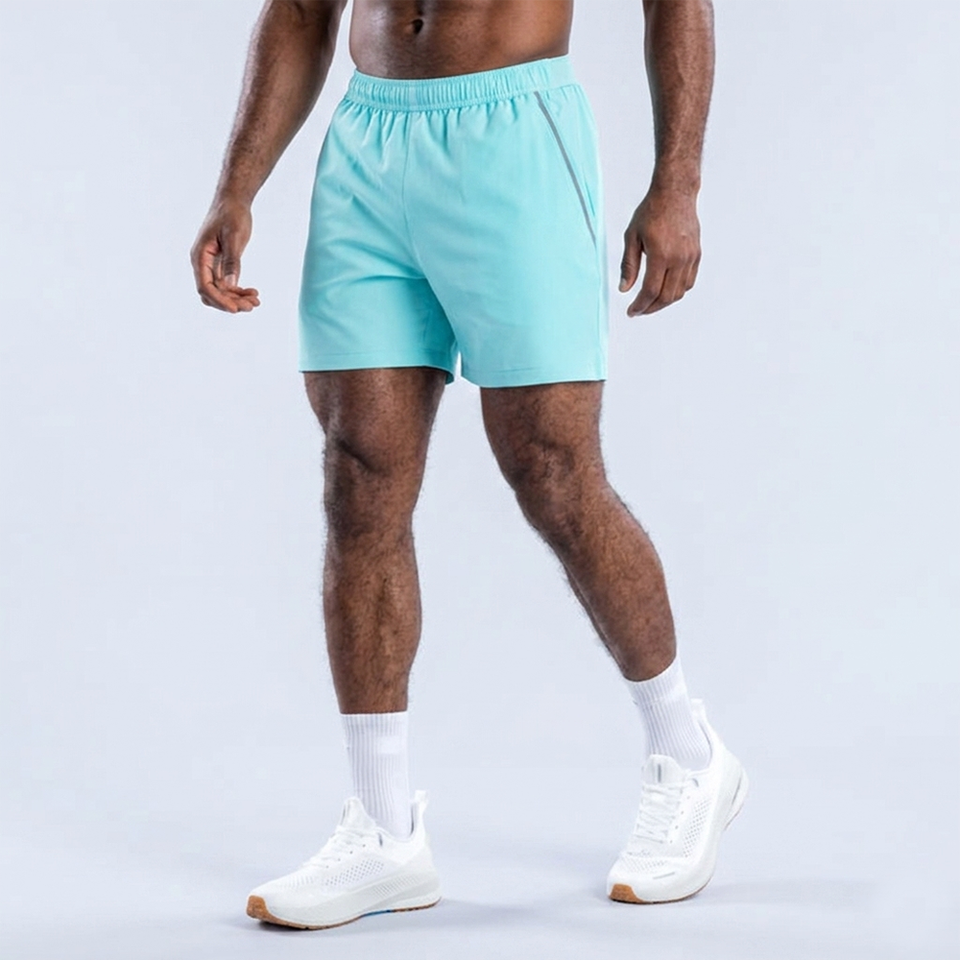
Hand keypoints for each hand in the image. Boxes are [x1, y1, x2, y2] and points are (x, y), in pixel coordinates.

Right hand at [190, 198, 260, 312]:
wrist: (233, 200)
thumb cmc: (232, 215)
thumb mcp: (233, 237)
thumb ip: (232, 261)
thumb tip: (230, 285)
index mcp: (200, 256)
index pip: (204, 286)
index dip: (219, 300)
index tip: (236, 309)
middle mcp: (202, 262)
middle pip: (211, 292)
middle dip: (230, 302)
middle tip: (252, 305)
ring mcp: (210, 264)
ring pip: (220, 290)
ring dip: (237, 298)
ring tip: (256, 301)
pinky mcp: (219, 263)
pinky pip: (226, 283)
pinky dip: (238, 290)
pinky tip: (253, 292)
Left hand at [619, 187, 700, 315]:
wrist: (675, 193)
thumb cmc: (651, 211)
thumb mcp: (632, 237)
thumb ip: (628, 265)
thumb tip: (623, 289)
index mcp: (661, 254)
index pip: (651, 291)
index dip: (640, 305)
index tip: (632, 311)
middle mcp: (679, 258)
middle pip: (666, 296)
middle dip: (651, 308)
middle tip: (639, 310)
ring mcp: (690, 257)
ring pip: (679, 292)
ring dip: (664, 302)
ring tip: (650, 302)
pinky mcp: (696, 254)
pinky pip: (689, 282)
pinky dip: (677, 291)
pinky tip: (666, 291)